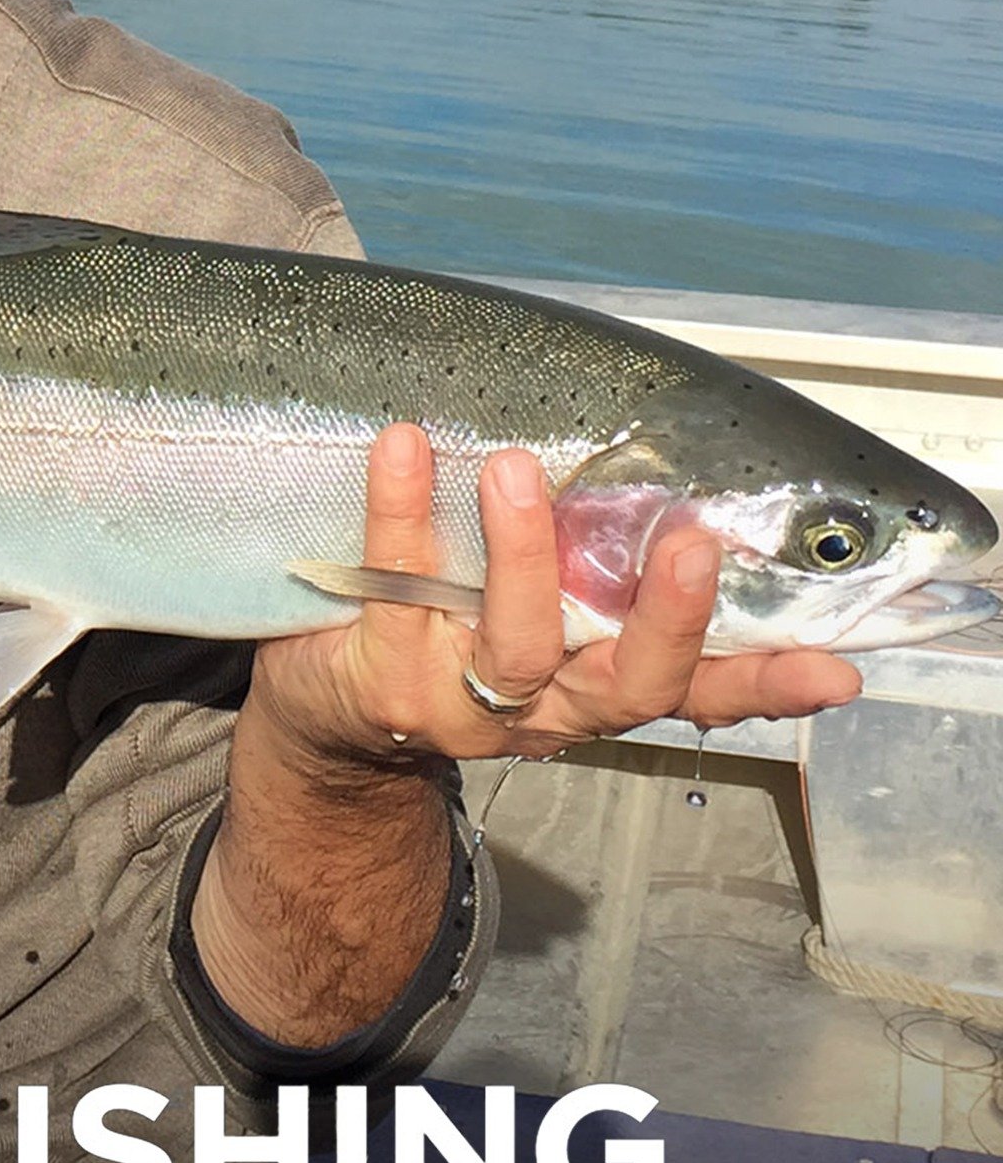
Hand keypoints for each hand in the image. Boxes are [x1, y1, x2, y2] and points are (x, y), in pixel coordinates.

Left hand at [247, 422, 863, 768]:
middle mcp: (546, 709)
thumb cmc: (448, 628)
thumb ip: (593, 562)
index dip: (767, 685)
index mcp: (595, 684)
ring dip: (524, 552)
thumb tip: (666, 468)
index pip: (700, 691)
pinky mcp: (384, 684)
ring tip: (518, 467)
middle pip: (626, 681)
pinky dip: (402, 513)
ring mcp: (466, 706)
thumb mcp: (535, 606)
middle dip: (668, 618)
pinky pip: (400, 593)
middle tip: (694, 542)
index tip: (835, 669)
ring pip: (516, 643)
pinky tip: (405, 447)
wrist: (326, 716)